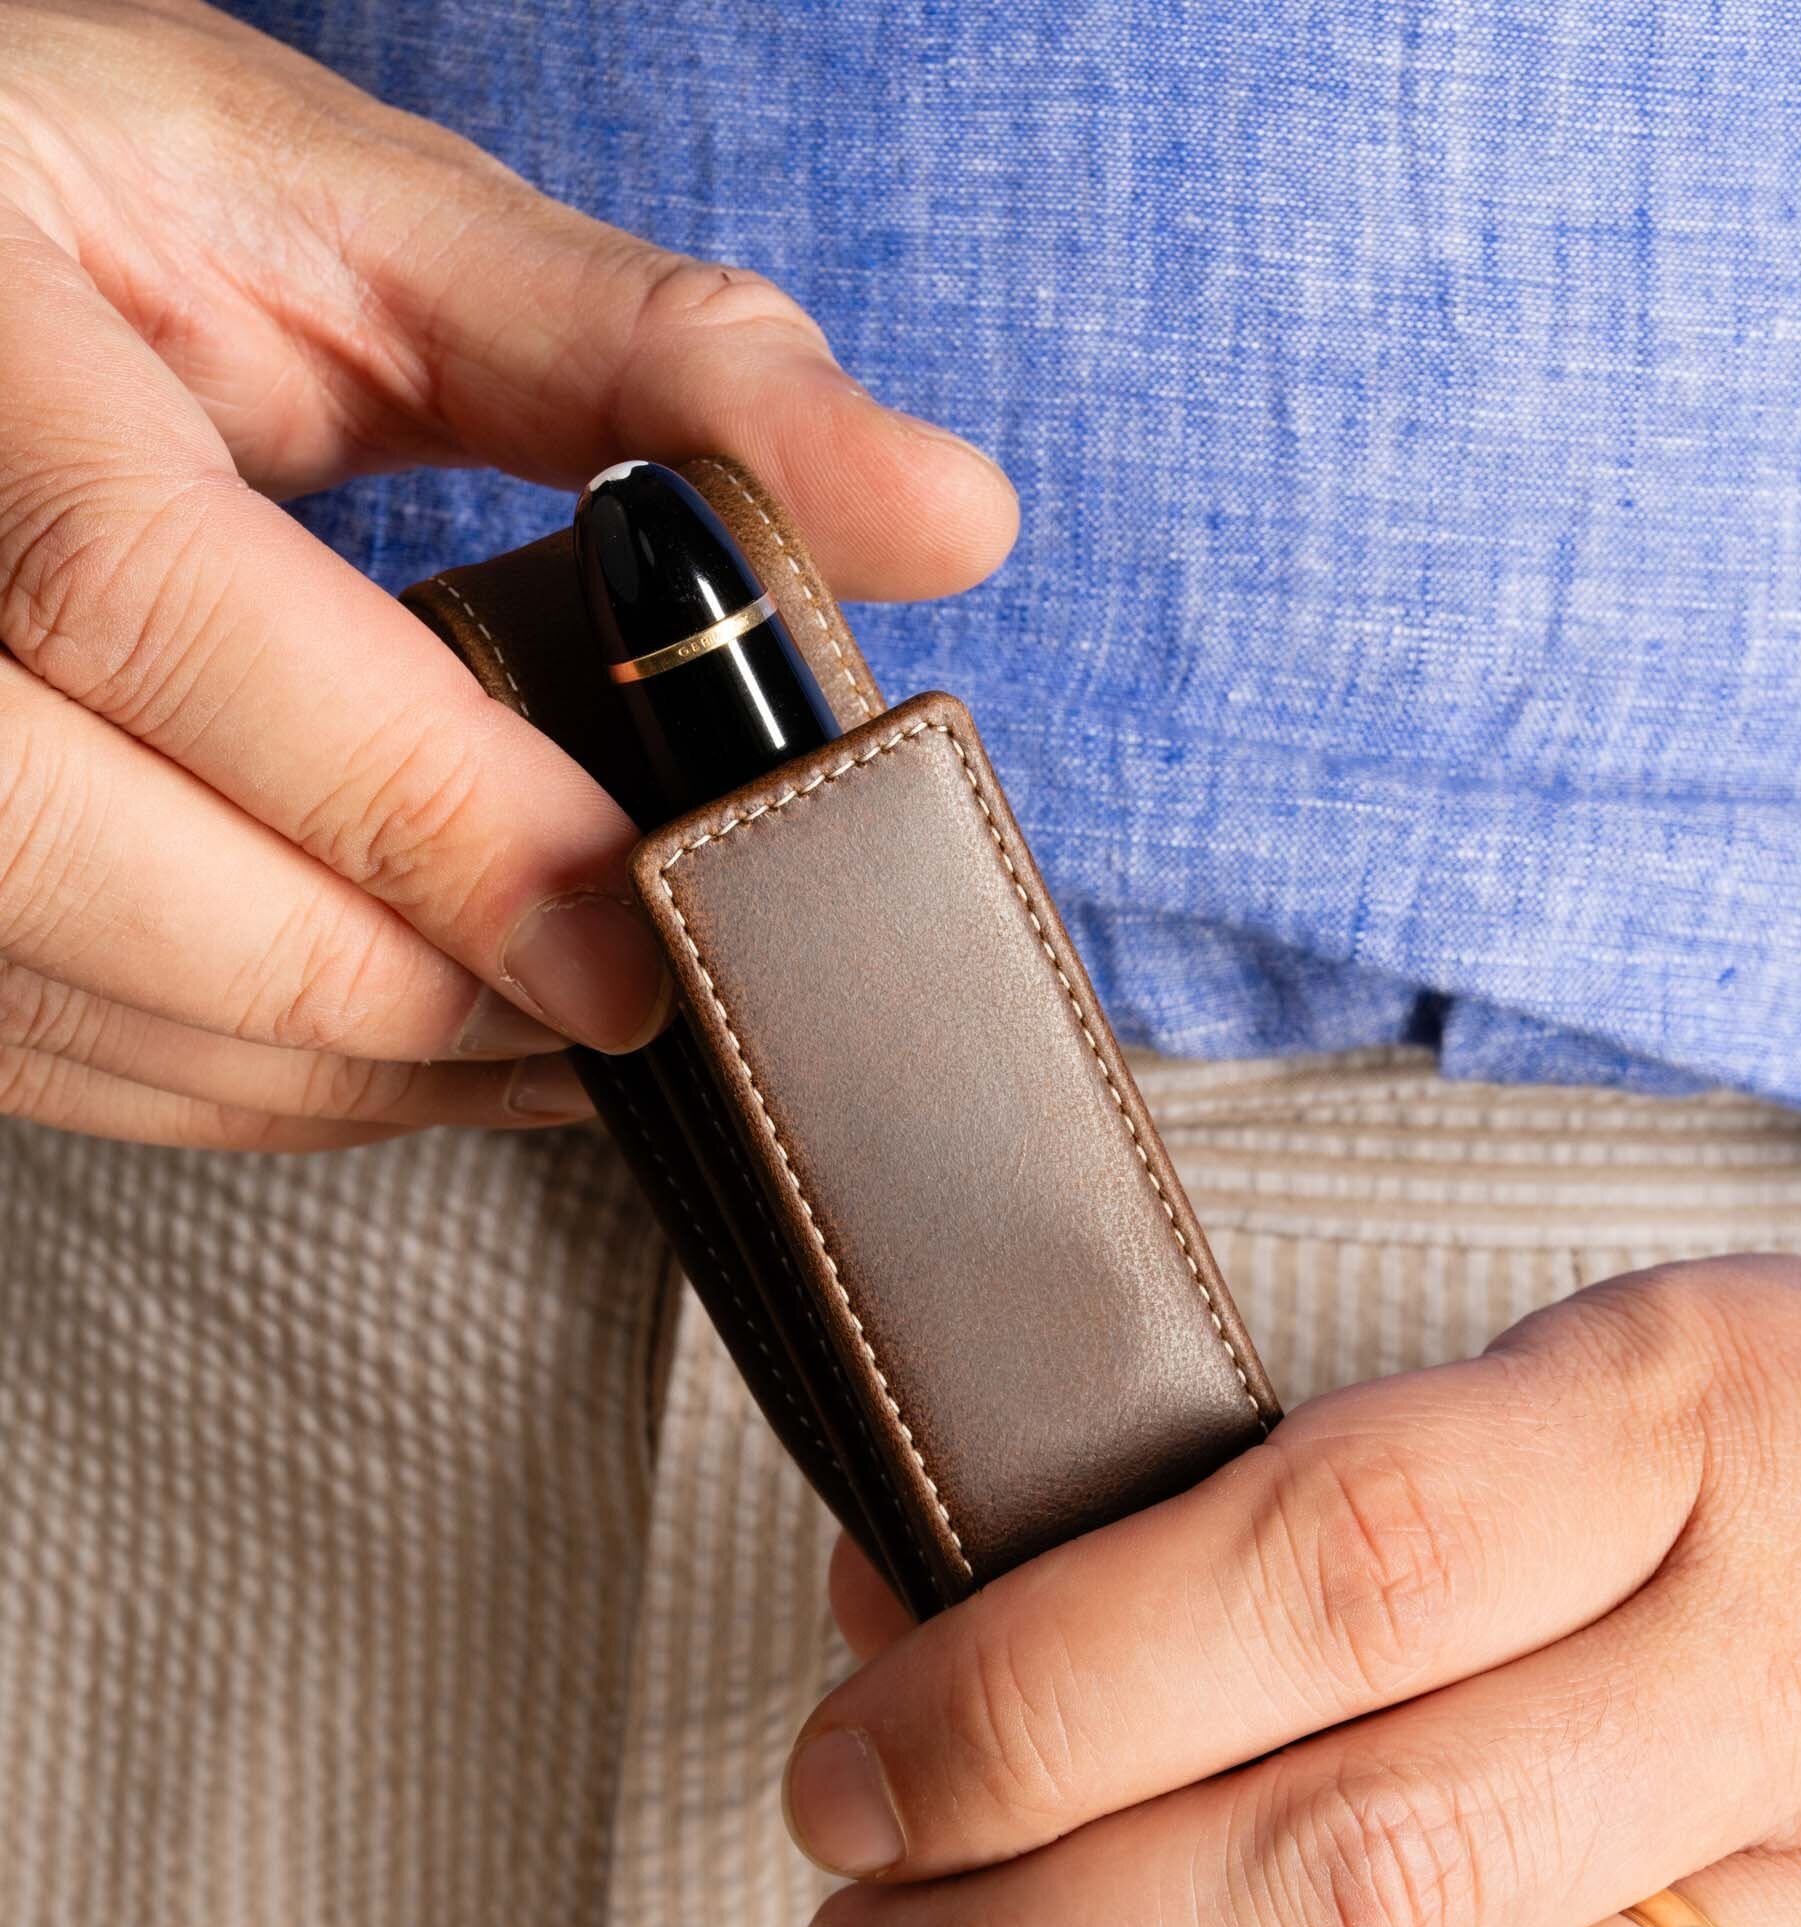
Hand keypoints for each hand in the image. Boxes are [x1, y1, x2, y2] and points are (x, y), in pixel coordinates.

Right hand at [0, 0, 1013, 1148]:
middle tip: (641, 1004)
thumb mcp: (332, 211)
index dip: (426, 812)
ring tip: (576, 1029)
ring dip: (365, 1064)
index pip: (158, 615)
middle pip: (113, 870)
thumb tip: (945, 513)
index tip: (639, 937)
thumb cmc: (77, 206)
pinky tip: (431, 1037)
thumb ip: (636, 355)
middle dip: (417, 983)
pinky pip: (69, 1054)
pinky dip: (271, 1079)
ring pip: (92, 1004)